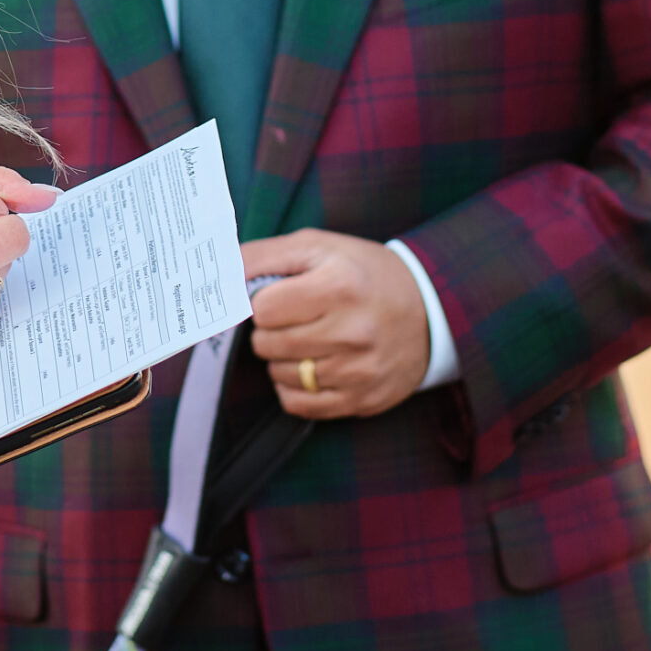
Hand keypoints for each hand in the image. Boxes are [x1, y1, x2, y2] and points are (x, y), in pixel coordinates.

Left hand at [243, 230, 430, 419]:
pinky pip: (299, 404)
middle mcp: (351, 332)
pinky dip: (293, 387)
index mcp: (339, 287)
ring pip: (280, 374)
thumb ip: (264, 255)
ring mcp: (358, 371)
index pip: (263, 309)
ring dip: (280, 358)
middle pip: (268, 343)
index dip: (262, 302)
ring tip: (304, 339)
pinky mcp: (362, 399)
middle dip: (268, 330)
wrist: (430, 309)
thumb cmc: (364, 273)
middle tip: (289, 318)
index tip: (276, 297)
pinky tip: (309, 367)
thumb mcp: (319, 246)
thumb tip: (220, 272)